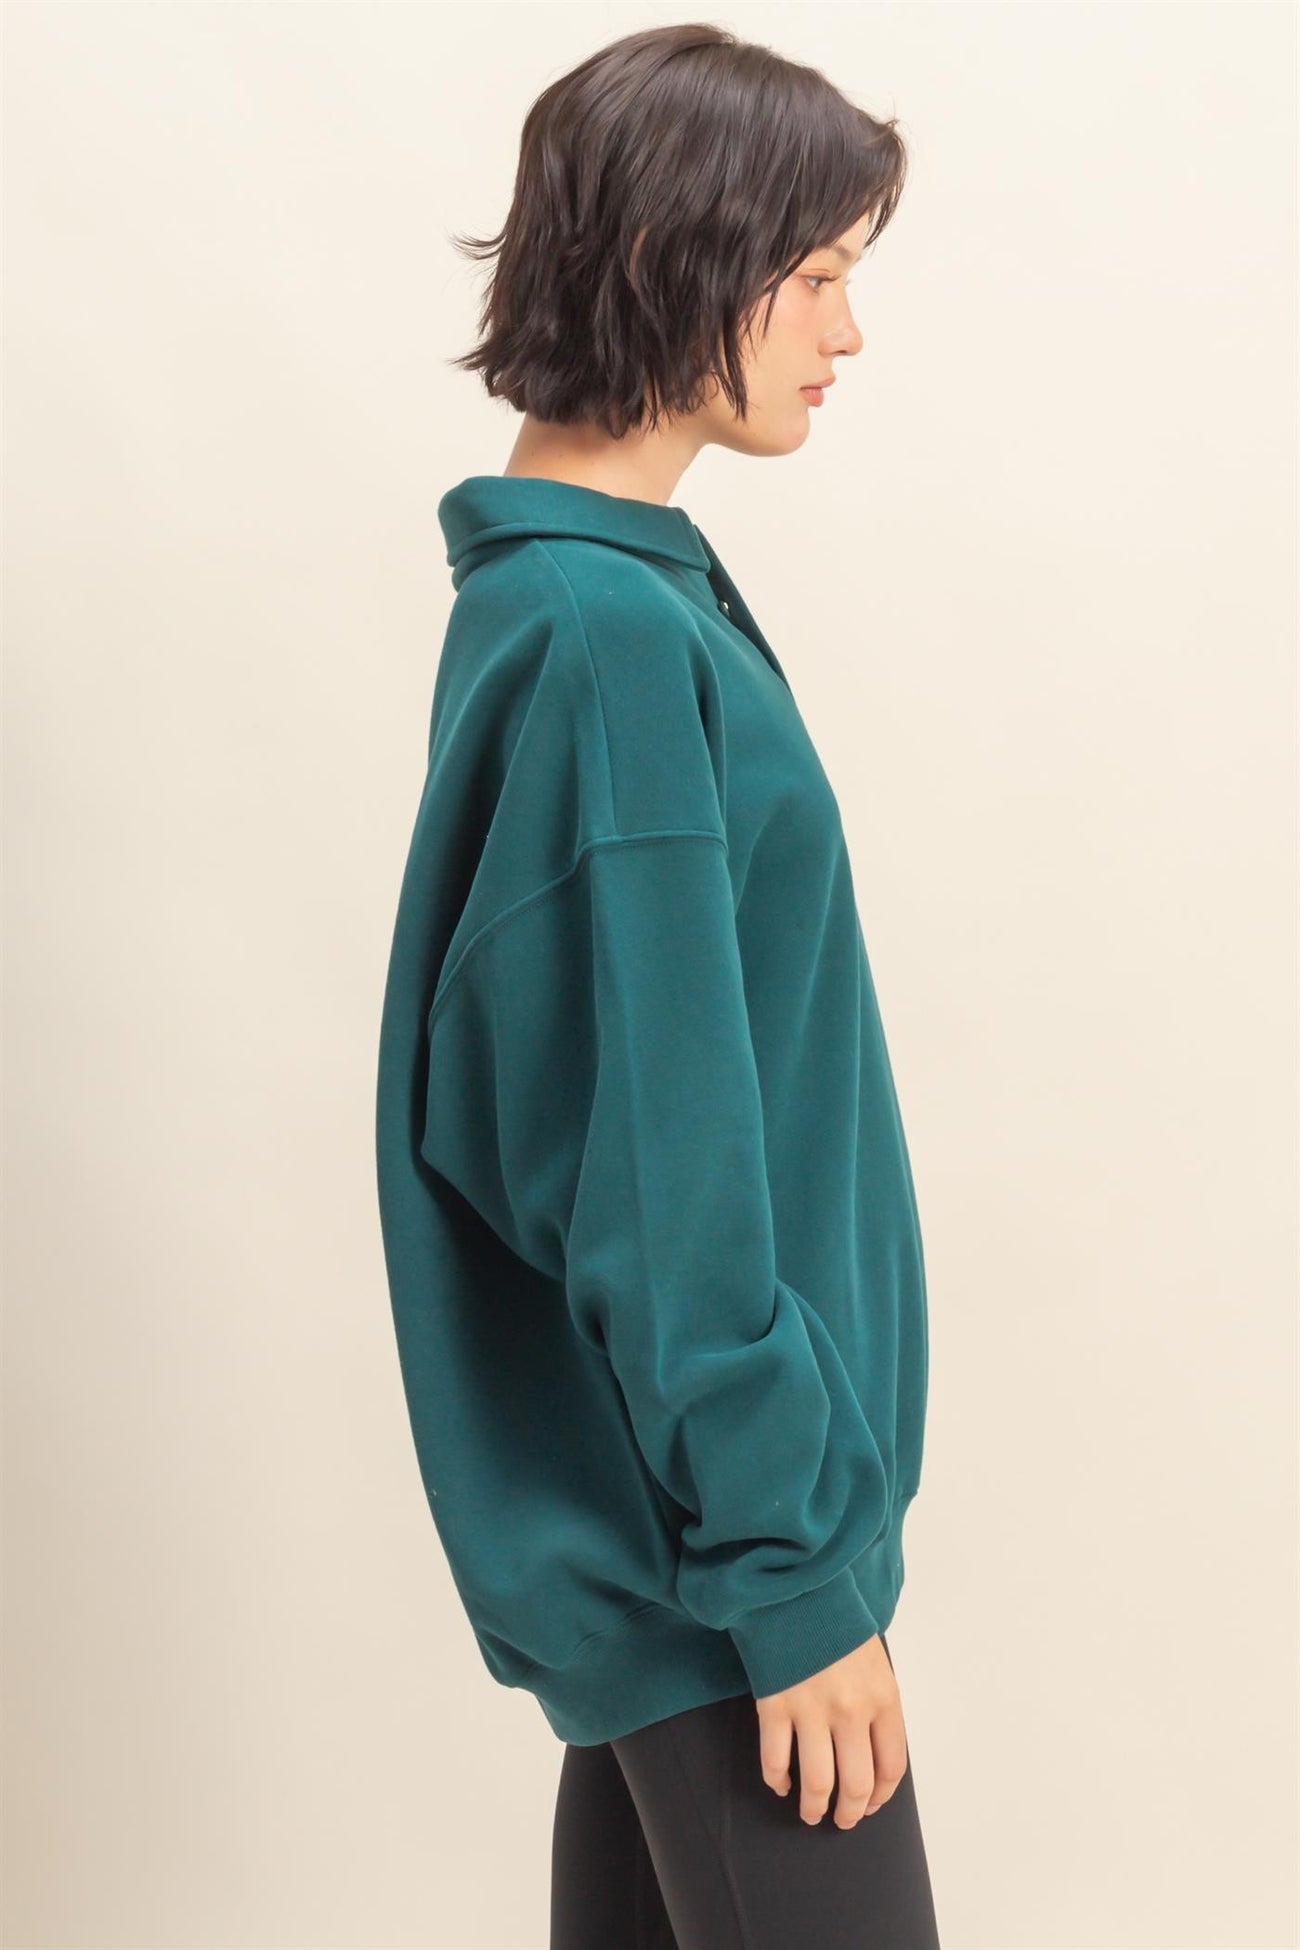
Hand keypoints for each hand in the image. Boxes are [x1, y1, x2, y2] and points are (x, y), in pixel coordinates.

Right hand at [754, 1634, 907, 1830]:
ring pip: (817, 1783)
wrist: (797, 1588)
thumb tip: (871, 1754)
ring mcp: (812, 1710)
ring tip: (811, 1812)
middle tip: (842, 1819)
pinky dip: (777, 1781)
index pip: (891, 1767)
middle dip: (850, 1812)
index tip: (872, 1803)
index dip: (881, 1796)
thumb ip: (877, 1706)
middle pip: (857, 1785)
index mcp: (883, 1699)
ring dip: (814, 1808)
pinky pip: (775, 1761)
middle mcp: (852, 1711)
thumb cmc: (837, 1623)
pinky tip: (780, 1783)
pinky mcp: (776, 1705)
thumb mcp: (875, 1662)